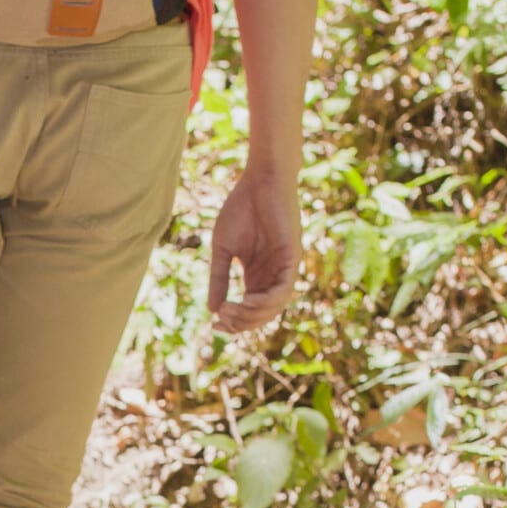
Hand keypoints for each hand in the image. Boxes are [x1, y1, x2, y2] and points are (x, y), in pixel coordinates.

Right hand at [207, 167, 300, 332]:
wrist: (260, 181)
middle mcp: (273, 275)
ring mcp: (285, 268)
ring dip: (251, 315)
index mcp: (258, 275)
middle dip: (241, 322)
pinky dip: (266, 301)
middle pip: (262, 314)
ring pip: (274, 307)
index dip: (234, 323)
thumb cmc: (241, 209)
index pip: (250, 310)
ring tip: (230, 310)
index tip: (214, 326)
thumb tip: (213, 310)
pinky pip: (283, 290)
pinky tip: (246, 301)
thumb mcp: (224, 249)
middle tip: (221, 318)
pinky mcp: (293, 257)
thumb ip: (219, 278)